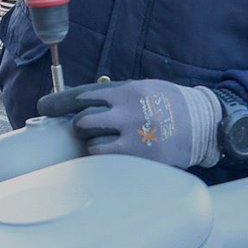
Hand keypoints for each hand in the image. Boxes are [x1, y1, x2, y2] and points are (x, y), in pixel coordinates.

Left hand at [37, 78, 221, 168]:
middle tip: (85, 129)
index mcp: (126, 92)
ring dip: (92, 143)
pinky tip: (112, 154)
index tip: (44, 107)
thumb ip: (116, 95)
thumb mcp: (144, 89)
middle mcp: (125, 112)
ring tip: (104, 143)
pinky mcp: (138, 156)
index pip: (83, 95)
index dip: (60, 102)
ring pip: (91, 141)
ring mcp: (131, 135)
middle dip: (80, 125)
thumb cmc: (170, 104)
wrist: (202, 123)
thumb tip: (84, 100)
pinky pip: (106, 158)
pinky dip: (103, 157)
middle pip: (83, 120)